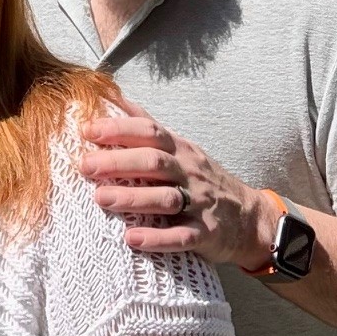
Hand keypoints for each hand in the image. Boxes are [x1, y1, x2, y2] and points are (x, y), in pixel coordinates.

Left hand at [80, 95, 275, 267]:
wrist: (251, 218)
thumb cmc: (202, 179)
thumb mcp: (180, 148)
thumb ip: (147, 125)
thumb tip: (113, 96)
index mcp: (180, 150)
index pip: (150, 132)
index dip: (119, 129)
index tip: (87, 130)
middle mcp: (189, 173)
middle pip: (154, 162)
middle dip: (118, 162)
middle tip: (85, 166)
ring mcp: (199, 203)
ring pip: (166, 198)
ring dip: (132, 198)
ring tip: (100, 198)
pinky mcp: (206, 234)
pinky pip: (181, 236)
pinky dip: (157, 239)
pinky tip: (132, 239)